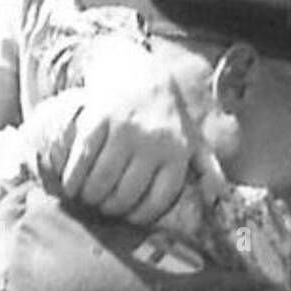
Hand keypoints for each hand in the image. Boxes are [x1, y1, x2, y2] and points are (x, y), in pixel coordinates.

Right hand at [59, 41, 196, 225]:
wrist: (139, 72)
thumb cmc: (168, 117)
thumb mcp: (194, 139)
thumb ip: (207, 169)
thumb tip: (219, 196)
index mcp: (177, 153)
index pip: (158, 199)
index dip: (140, 215)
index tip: (129, 218)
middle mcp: (153, 143)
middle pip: (126, 193)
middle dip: (111, 208)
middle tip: (103, 209)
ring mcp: (125, 130)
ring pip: (102, 179)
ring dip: (90, 196)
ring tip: (87, 199)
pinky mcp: (98, 118)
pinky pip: (82, 157)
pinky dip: (73, 176)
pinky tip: (70, 185)